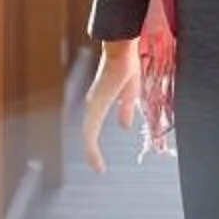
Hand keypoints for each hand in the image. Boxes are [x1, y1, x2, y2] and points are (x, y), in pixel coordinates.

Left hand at [81, 40, 141, 172]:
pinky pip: (90, 134)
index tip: (102, 155)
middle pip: (88, 133)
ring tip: (98, 167)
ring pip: (88, 136)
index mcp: (100, 101)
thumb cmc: (126, 65)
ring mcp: (93, 107)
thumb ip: (126, 109)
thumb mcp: (130, 92)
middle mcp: (93, 105)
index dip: (96, 141)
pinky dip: (92, 149)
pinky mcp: (95, 108)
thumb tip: (125, 125)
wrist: (122, 51)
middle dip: (92, 151)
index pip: (93, 126)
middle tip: (98, 167)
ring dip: (92, 152)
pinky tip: (97, 160)